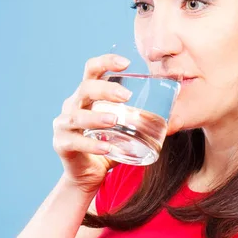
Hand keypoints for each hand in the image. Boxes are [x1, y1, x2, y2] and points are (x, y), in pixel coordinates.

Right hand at [53, 54, 132, 192]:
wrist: (88, 175)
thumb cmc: (108, 145)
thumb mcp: (124, 128)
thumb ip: (141, 120)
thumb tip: (175, 115)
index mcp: (87, 95)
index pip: (92, 70)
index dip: (106, 62)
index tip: (126, 62)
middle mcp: (72, 105)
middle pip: (85, 89)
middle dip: (106, 89)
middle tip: (127, 95)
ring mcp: (63, 124)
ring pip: (77, 115)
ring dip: (97, 117)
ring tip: (114, 120)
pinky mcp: (62, 144)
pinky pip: (75, 142)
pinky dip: (91, 144)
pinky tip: (106, 147)